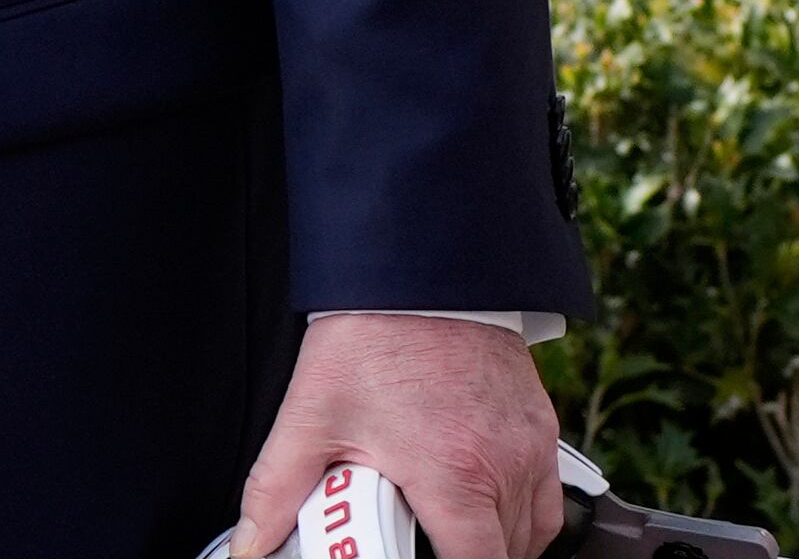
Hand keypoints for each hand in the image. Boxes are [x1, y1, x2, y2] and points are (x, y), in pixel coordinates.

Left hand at [237, 315, 561, 558]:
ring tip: (449, 531)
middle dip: (467, 557)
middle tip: (422, 541)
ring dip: (495, 542)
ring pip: (532, 532)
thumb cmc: (371, 335)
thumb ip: (275, 490)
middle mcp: (502, 465)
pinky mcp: (540, 425)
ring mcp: (528, 446)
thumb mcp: (310, 416)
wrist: (414, 268)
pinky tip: (483, 505)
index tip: (418, 556)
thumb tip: (251, 539)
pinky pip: (547, 496)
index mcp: (452, 474)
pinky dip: (521, 514)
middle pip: (505, 555)